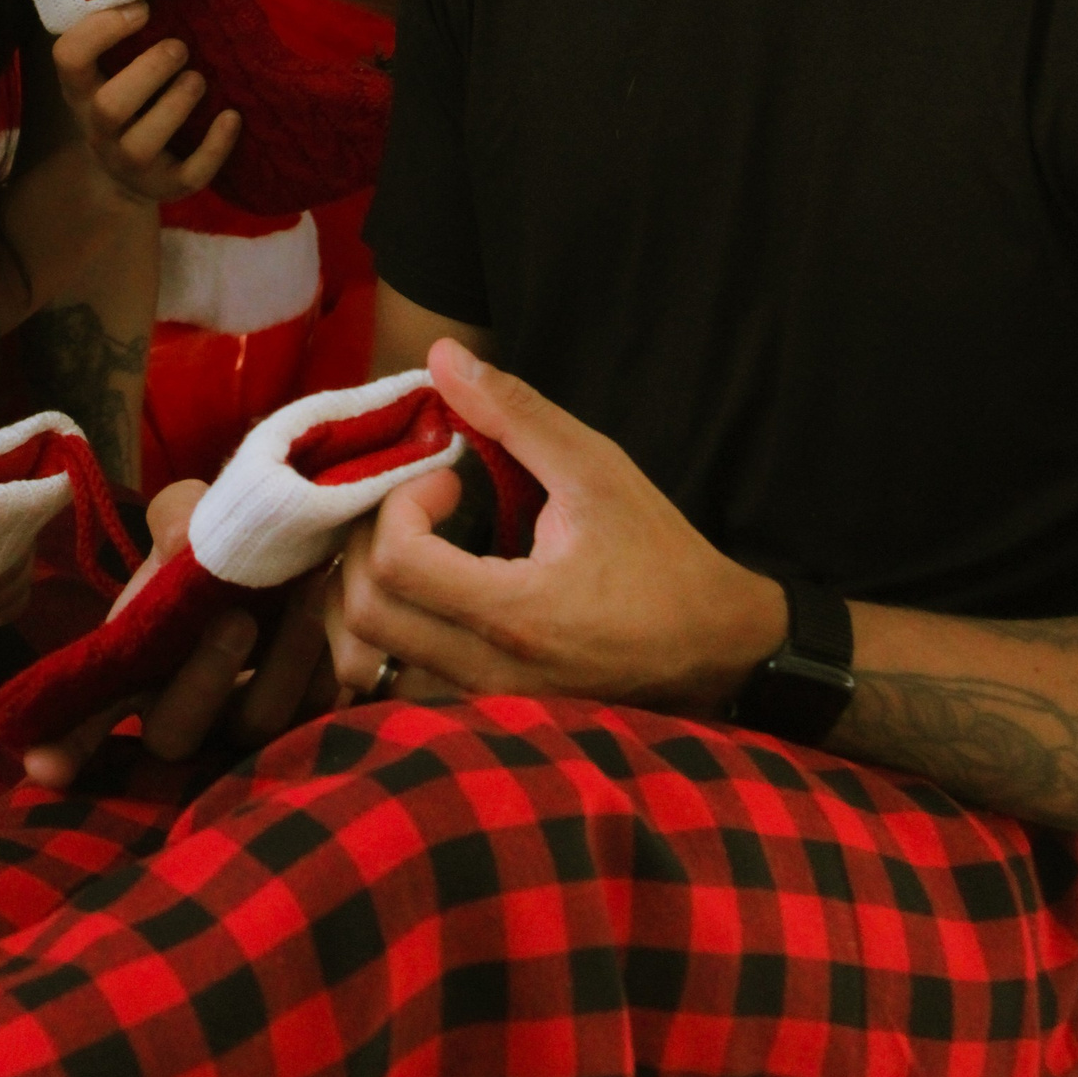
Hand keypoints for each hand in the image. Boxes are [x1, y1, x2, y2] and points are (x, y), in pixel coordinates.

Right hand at [20, 479, 338, 786]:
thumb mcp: (191, 514)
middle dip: (204, 681)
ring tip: (304, 596)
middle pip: (174, 734)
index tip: (43, 767)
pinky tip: (330, 614)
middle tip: (237, 619)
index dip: (64, 746)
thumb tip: (182, 540)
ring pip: (254, 728)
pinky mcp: (305, 721)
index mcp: (130, 668)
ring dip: (279, 667)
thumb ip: (178, 515)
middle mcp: (178, 710)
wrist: (297, 546)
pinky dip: (324, 668)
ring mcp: (239, 725)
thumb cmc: (219, 542)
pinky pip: (314, 715)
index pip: (83, 719)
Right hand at [52, 2, 240, 203]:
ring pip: (142, 144)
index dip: (100, 30)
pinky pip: (188, 175)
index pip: (68, 57)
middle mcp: (97, 128)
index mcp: (81, 89)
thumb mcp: (113, 69)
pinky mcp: (163, 187)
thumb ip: (127, 30)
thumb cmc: (129, 98)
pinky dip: (215, 147)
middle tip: (180, 48)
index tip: (142, 8)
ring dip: (177, 104)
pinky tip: (232, 117)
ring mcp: (128, 162)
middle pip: (109, 106)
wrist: (127, 176)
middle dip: (150, 71)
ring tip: (199, 79)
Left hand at [330, 340, 786, 713]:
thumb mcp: (597, 470)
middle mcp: (491, 675)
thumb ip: (515, 413)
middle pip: (363, 615)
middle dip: (369, 543)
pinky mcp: (484, 720)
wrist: (714, 648)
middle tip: (416, 510)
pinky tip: (417, 595)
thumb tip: (441, 356)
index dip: (399, 504)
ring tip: (408, 550)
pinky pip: (396, 685)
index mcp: (518, 615)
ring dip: (363, 594)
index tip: (446, 482)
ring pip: (367, 661)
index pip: (396, 563)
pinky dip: (383, 637)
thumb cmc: (660, 557)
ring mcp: (485, 707)